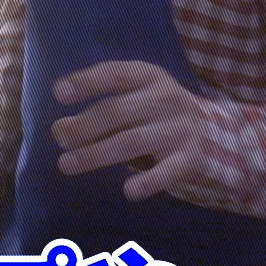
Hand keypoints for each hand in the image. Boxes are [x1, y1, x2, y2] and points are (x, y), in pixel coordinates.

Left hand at [50, 60, 208, 200]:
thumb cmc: (154, 111)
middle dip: (85, 126)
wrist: (206, 132)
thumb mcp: (129, 100)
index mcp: (149, 76)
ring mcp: (178, 129)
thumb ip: (95, 111)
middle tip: (60, 140)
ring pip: (133, 141)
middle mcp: (166, 98)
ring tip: (66, 164)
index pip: (115, 74)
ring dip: (96, 153)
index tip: (58, 93)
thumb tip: (60, 130)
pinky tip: (128, 191)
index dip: (87, 82)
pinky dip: (149, 182)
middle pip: (119, 110)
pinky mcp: (188, 158)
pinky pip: (167, 171)